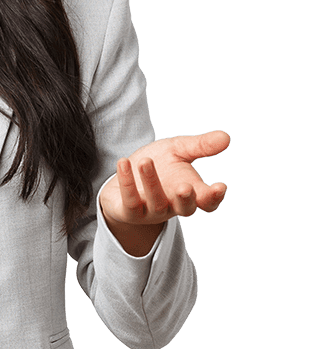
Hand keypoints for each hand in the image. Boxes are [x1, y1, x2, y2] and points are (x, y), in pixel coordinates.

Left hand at [100, 130, 229, 228]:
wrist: (126, 173)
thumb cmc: (159, 163)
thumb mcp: (178, 150)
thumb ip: (200, 146)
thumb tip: (226, 137)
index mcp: (190, 192)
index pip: (207, 201)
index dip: (213, 197)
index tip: (219, 186)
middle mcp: (173, 205)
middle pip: (185, 209)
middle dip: (185, 199)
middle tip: (185, 186)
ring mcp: (151, 211)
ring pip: (155, 202)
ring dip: (151, 182)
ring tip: (145, 161)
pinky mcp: (129, 211)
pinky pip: (129, 201)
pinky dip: (127, 182)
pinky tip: (123, 162)